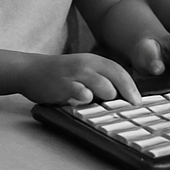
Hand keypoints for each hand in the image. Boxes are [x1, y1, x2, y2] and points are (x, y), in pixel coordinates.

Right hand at [21, 53, 140, 105]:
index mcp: (94, 61)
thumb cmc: (61, 75)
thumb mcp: (83, 71)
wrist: (31, 70)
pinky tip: (88, 101)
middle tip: (131, 108)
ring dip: (108, 96)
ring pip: (101, 84)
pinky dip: (86, 97)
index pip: (119, 72)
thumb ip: (100, 80)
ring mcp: (75, 74)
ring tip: (109, 106)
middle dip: (126, 93)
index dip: (131, 87)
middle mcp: (87, 65)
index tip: (138, 102)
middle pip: (115, 77)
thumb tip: (121, 98)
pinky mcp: (62, 85)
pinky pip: (79, 90)